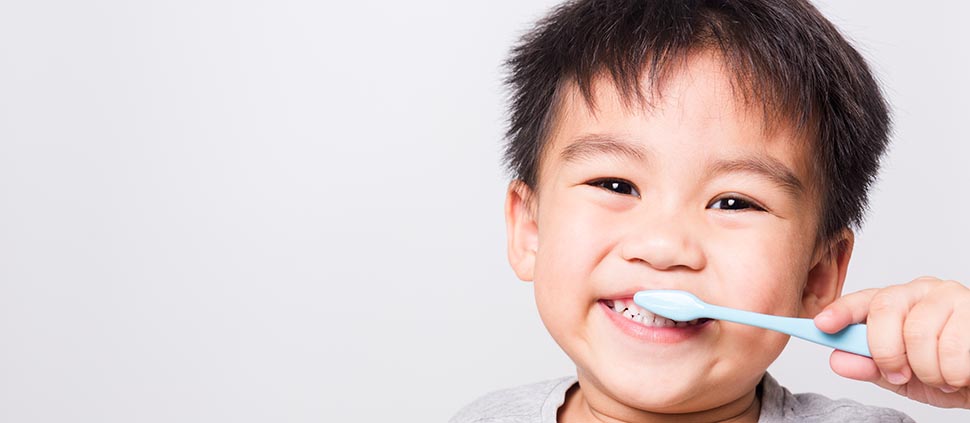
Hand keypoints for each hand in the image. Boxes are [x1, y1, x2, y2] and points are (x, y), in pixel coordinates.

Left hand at [814, 276, 969, 408]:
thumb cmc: (947, 372)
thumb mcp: (904, 376)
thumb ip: (871, 367)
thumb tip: (837, 359)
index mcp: (899, 303)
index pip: (864, 301)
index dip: (841, 311)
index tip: (822, 325)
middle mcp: (923, 292)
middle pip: (885, 310)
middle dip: (885, 351)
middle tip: (898, 373)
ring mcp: (951, 297)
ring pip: (918, 333)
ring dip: (926, 369)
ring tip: (939, 376)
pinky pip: (953, 347)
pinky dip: (952, 372)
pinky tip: (959, 373)